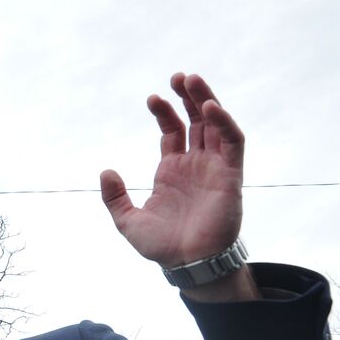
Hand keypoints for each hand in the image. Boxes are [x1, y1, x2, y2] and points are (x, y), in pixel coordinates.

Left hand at [100, 73, 243, 268]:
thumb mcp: (128, 221)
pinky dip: (224, 122)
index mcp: (172, 171)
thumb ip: (115, 197)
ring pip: (216, 124)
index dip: (164, 113)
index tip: (152, 98)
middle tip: (178, 76)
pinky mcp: (231, 175)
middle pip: (196, 121)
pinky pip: (233, 141)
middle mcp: (195, 165)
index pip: (172, 131)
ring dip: (206, 100)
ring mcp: (214, 167)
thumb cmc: (162, 246)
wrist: (187, 264)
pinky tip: (209, 108)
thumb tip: (105, 172)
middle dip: (188, 96)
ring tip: (192, 80)